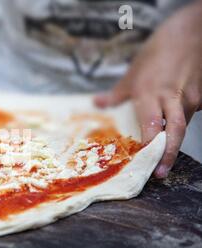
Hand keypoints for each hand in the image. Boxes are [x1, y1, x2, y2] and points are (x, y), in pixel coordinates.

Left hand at [94, 2, 201, 177]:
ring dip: (173, 141)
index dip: (148, 145)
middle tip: (161, 172)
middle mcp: (172, 97)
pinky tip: (172, 131)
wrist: (189, 33)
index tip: (142, 160)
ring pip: (183, 125)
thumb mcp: (132, 73)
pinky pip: (191, 115)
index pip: (151, 125)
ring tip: (163, 158)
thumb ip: (116, 94)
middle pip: (175, 131)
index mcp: (150, 93)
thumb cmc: (158, 52)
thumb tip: (97, 104)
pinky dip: (180, 124)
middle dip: (168, 154)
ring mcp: (190, 97)